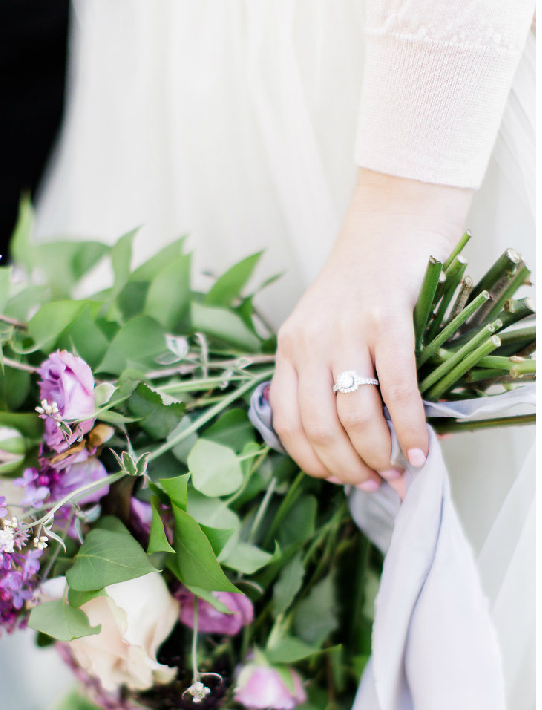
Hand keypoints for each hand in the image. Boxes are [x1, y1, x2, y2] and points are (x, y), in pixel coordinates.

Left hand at [270, 168, 472, 494]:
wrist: (391, 224)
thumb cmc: (364, 284)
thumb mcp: (327, 328)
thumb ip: (329, 374)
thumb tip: (356, 440)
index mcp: (288, 349)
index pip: (287, 422)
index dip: (311, 460)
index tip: (337, 479)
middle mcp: (309, 343)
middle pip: (319, 427)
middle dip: (347, 467)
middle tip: (373, 484)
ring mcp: (346, 332)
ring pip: (355, 416)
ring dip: (378, 454)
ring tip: (398, 472)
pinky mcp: (387, 322)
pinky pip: (397, 390)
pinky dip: (411, 428)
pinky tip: (423, 449)